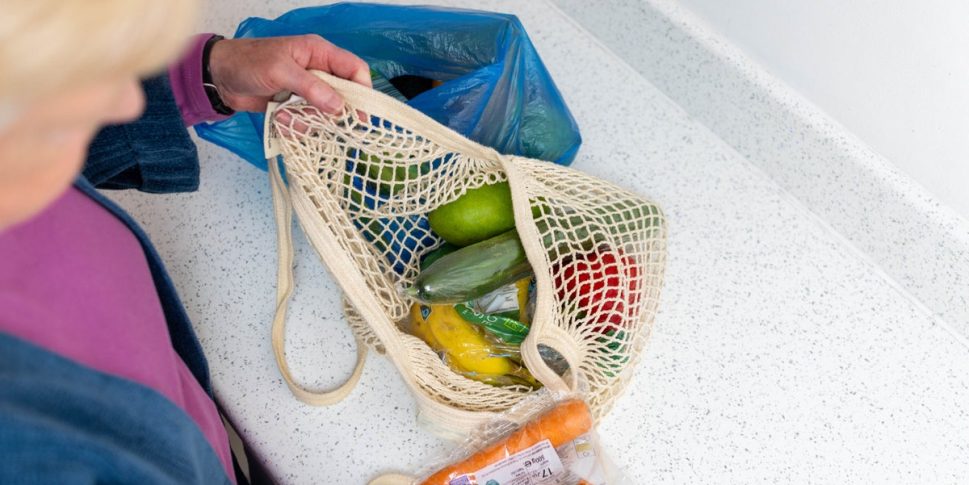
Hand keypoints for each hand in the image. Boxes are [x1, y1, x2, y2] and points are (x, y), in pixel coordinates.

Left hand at [207, 35, 370, 113]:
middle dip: (335, 112)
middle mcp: (318, 72)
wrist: (219, 77)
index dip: (362, 90)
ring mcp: (307, 91)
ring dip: (309, 121)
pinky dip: (296, 126)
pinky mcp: (296, 107)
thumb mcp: (280, 71)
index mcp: (319, 53)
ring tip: (286, 116)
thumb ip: (311, 88)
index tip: (360, 114)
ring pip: (326, 114)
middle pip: (344, 96)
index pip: (354, 69)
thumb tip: (339, 107)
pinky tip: (280, 119)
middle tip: (326, 124)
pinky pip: (308, 122)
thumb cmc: (248, 63)